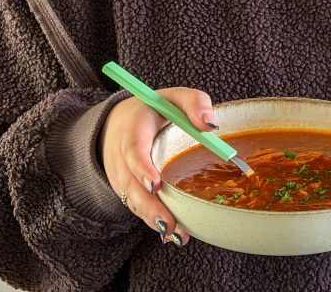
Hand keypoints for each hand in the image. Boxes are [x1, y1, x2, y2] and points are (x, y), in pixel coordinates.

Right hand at [99, 87, 217, 245]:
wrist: (118, 122)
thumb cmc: (154, 109)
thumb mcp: (175, 97)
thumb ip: (194, 103)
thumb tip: (211, 126)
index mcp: (133, 127)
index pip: (133, 149)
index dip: (142, 168)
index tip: (155, 184)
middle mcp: (121, 155)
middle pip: (131, 184)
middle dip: (149, 206)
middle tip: (168, 223)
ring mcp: (120, 175)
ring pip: (132, 200)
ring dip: (152, 218)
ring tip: (174, 233)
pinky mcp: (125, 189)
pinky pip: (136, 206)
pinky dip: (151, 221)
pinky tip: (171, 234)